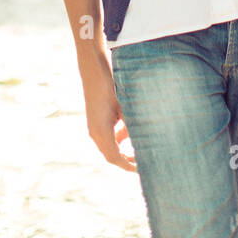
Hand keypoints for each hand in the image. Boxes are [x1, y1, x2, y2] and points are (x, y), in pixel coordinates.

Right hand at [78, 49, 136, 171]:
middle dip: (126, 160)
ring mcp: (93, 126)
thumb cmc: (111, 85)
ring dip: (122, 149)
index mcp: (101, 131)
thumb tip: (144, 142)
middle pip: (111, 155)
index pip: (115, 158)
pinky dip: (118, 139)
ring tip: (139, 149)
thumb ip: (132, 125)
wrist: (94, 68)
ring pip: (108, 146)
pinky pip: (106, 136)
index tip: (142, 169)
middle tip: (143, 162)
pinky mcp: (95, 119)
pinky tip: (129, 134)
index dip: (128, 166)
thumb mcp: (125, 106)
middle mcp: (94, 132)